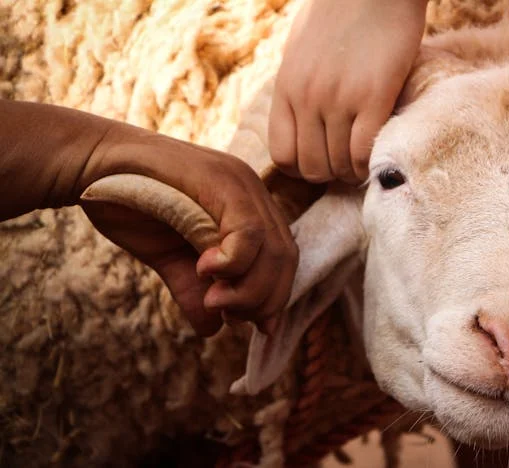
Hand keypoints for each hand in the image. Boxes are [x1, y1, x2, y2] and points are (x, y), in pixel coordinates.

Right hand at [80, 125, 297, 336]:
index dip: (274, 297)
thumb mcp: (169, 258)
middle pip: (284, 257)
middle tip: (228, 315)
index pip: (282, 259)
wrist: (90, 165)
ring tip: (214, 300)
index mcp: (248, 209)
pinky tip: (206, 269)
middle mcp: (252, 193)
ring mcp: (240, 183)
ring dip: (248, 288)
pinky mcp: (222, 180)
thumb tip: (213, 330)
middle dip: (262, 299)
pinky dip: (234, 261)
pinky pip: (249, 230)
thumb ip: (194, 289)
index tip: (254, 326)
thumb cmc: (130, 206)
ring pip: (272, 248)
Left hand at [269, 0, 426, 183]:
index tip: (323, 162)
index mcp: (287, 87)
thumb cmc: (341, 10)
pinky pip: (363, 152)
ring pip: (338, 165)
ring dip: (353, 171)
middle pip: (311, 167)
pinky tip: (376, 155)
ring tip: (364, 162)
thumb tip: (300, 114)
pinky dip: (368, 164)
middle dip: (331, 174)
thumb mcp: (302, 47)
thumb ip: (298, 83)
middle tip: (348, 165)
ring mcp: (339, 99)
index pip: (282, 155)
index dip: (303, 169)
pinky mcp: (374, 97)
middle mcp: (307, 97)